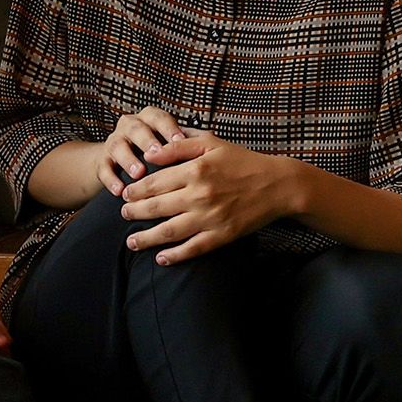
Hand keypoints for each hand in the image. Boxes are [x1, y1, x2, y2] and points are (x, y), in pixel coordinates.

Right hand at [100, 107, 183, 196]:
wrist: (116, 161)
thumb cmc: (154, 152)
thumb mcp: (168, 142)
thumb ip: (185, 141)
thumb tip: (213, 142)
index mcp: (149, 119)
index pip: (159, 118)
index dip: (168, 128)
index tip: (179, 141)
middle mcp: (130, 127)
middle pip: (136, 128)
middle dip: (147, 141)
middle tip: (157, 153)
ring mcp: (114, 142)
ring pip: (118, 146)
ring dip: (128, 160)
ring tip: (138, 173)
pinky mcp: (101, 161)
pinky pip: (103, 169)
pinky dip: (111, 180)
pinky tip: (119, 191)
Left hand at [119, 132, 298, 263]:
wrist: (278, 186)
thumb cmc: (243, 161)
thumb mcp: (213, 143)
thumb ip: (179, 146)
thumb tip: (151, 154)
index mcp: (196, 169)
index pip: (155, 182)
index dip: (136, 190)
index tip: (125, 193)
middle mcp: (200, 194)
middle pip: (156, 208)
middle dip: (134, 212)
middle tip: (123, 214)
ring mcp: (210, 217)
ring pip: (168, 232)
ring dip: (146, 238)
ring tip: (131, 241)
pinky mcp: (222, 235)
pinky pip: (192, 248)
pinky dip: (174, 256)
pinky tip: (160, 258)